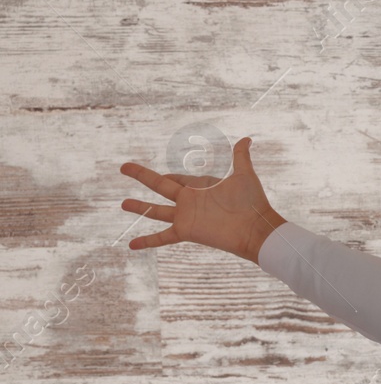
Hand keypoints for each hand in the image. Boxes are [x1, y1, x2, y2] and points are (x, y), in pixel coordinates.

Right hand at [120, 136, 285, 262]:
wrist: (257, 229)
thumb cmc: (253, 202)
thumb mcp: (245, 175)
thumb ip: (240, 157)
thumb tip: (246, 138)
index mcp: (202, 186)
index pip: (179, 179)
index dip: (170, 176)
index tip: (161, 175)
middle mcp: (191, 200)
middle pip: (160, 186)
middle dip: (142, 176)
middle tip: (124, 168)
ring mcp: (187, 216)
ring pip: (156, 211)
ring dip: (139, 207)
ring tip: (122, 204)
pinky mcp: (186, 231)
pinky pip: (162, 237)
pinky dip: (147, 241)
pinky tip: (131, 245)